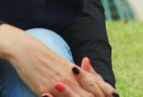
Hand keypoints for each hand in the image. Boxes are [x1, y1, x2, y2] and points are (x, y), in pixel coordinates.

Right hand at [0, 25, 117, 96]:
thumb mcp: (63, 63)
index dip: (105, 89)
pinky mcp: (44, 89)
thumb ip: (76, 71)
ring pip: (75, 96)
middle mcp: (69, 77)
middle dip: (98, 96)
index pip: (94, 82)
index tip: (115, 93)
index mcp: (74, 70)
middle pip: (88, 91)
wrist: (27, 50)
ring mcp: (57, 84)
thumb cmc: (44, 58)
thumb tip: (86, 72)